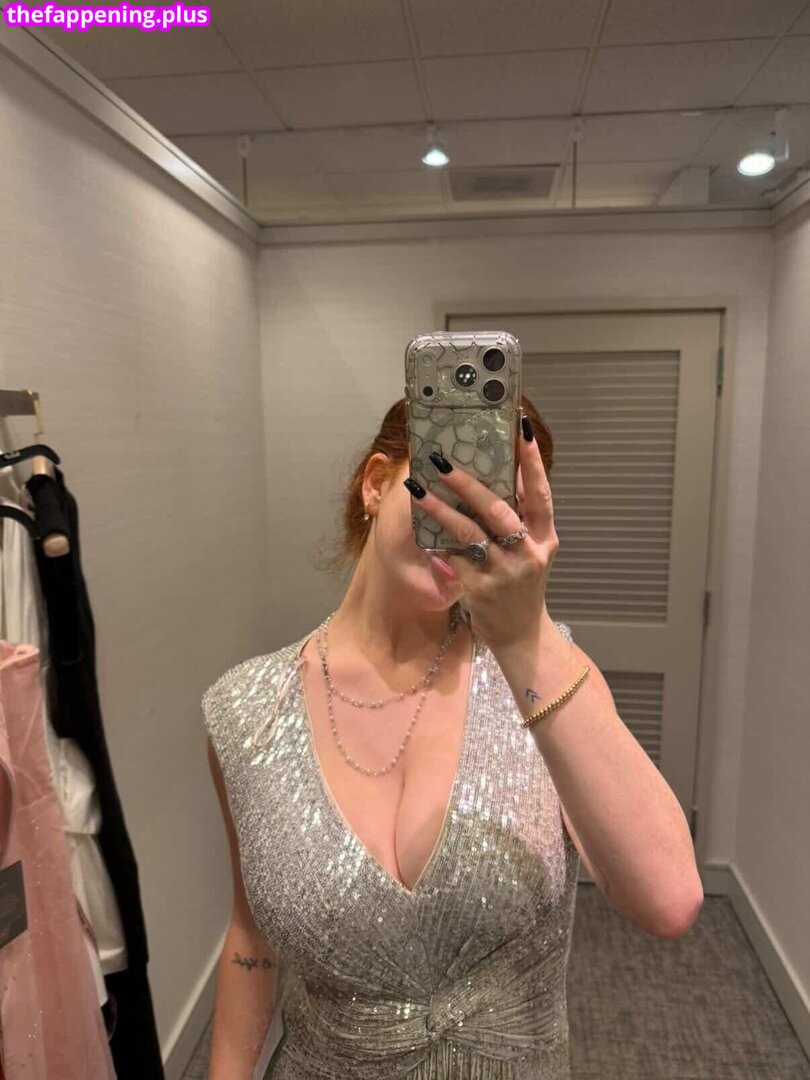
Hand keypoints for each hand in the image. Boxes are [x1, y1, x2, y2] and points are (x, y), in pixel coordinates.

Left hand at [404, 419, 559, 653]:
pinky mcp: (480, 588)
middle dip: (469, 483)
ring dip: (441, 508)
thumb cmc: (522, 586)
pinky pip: (453, 556)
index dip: (532, 461)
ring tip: (417, 489)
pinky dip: (437, 538)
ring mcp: (504, 572)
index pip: (540, 493)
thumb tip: (499, 475)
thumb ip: (521, 519)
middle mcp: (528, 553)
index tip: (520, 428)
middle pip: (498, 509)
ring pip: (469, 532)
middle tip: (442, 460)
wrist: (521, 635)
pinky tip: (419, 523)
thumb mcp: (532, 551)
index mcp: (545, 538)